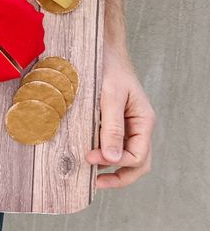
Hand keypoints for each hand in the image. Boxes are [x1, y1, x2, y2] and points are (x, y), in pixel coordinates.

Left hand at [86, 43, 155, 189]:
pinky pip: (113, 142)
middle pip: (137, 162)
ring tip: (88, 170)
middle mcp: (139, 126)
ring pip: (125, 154)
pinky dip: (103, 151)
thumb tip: (112, 159)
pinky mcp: (115, 119)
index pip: (137, 157)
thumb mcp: (109, 96)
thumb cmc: (108, 67)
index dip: (116, 164)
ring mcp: (128, 123)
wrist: (103, 48)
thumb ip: (112, 127)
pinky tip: (87, 151)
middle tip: (94, 182)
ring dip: (109, 165)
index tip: (91, 159)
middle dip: (118, 176)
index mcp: (144, 121)